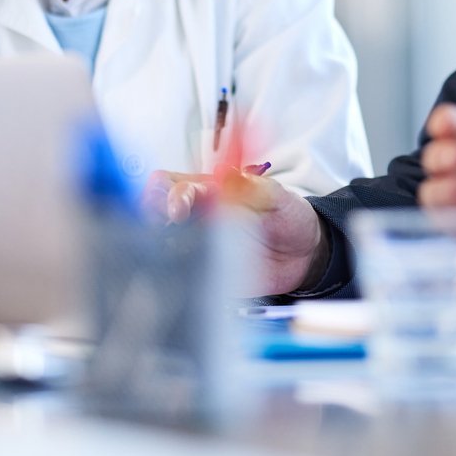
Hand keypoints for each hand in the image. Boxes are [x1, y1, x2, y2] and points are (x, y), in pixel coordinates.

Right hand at [145, 168, 325, 295]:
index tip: (180, 208)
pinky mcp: (204, 273)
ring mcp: (197, 246)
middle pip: (153, 214)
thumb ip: (254, 187)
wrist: (304, 252)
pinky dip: (179, 278)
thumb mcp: (277, 196)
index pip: (172, 185)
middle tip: (167, 231)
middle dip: (152, 221)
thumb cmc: (287, 215)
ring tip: (179, 256)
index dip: (170, 195)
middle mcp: (196, 217)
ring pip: (161, 247)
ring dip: (162, 251)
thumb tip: (229, 175)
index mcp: (208, 191)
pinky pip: (181, 276)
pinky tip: (190, 279)